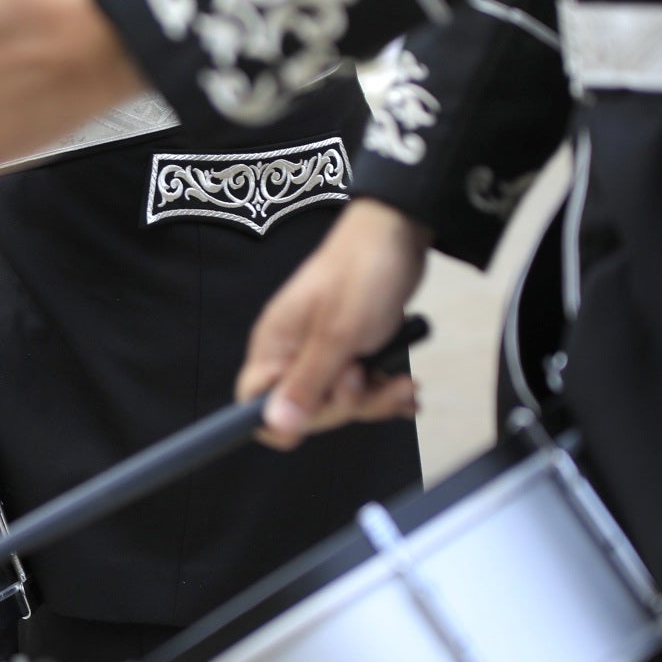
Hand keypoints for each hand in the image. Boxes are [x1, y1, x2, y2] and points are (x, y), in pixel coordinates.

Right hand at [236, 199, 432, 447]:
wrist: (398, 233)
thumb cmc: (361, 277)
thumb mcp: (337, 334)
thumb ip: (307, 384)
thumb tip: (275, 428)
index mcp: (274, 348)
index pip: (254, 403)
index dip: (283, 419)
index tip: (321, 408)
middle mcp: (292, 355)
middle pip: (305, 410)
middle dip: (345, 404)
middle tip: (364, 373)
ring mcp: (323, 354)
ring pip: (340, 402)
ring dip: (375, 400)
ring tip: (404, 384)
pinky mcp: (351, 351)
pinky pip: (362, 389)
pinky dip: (386, 392)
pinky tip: (407, 389)